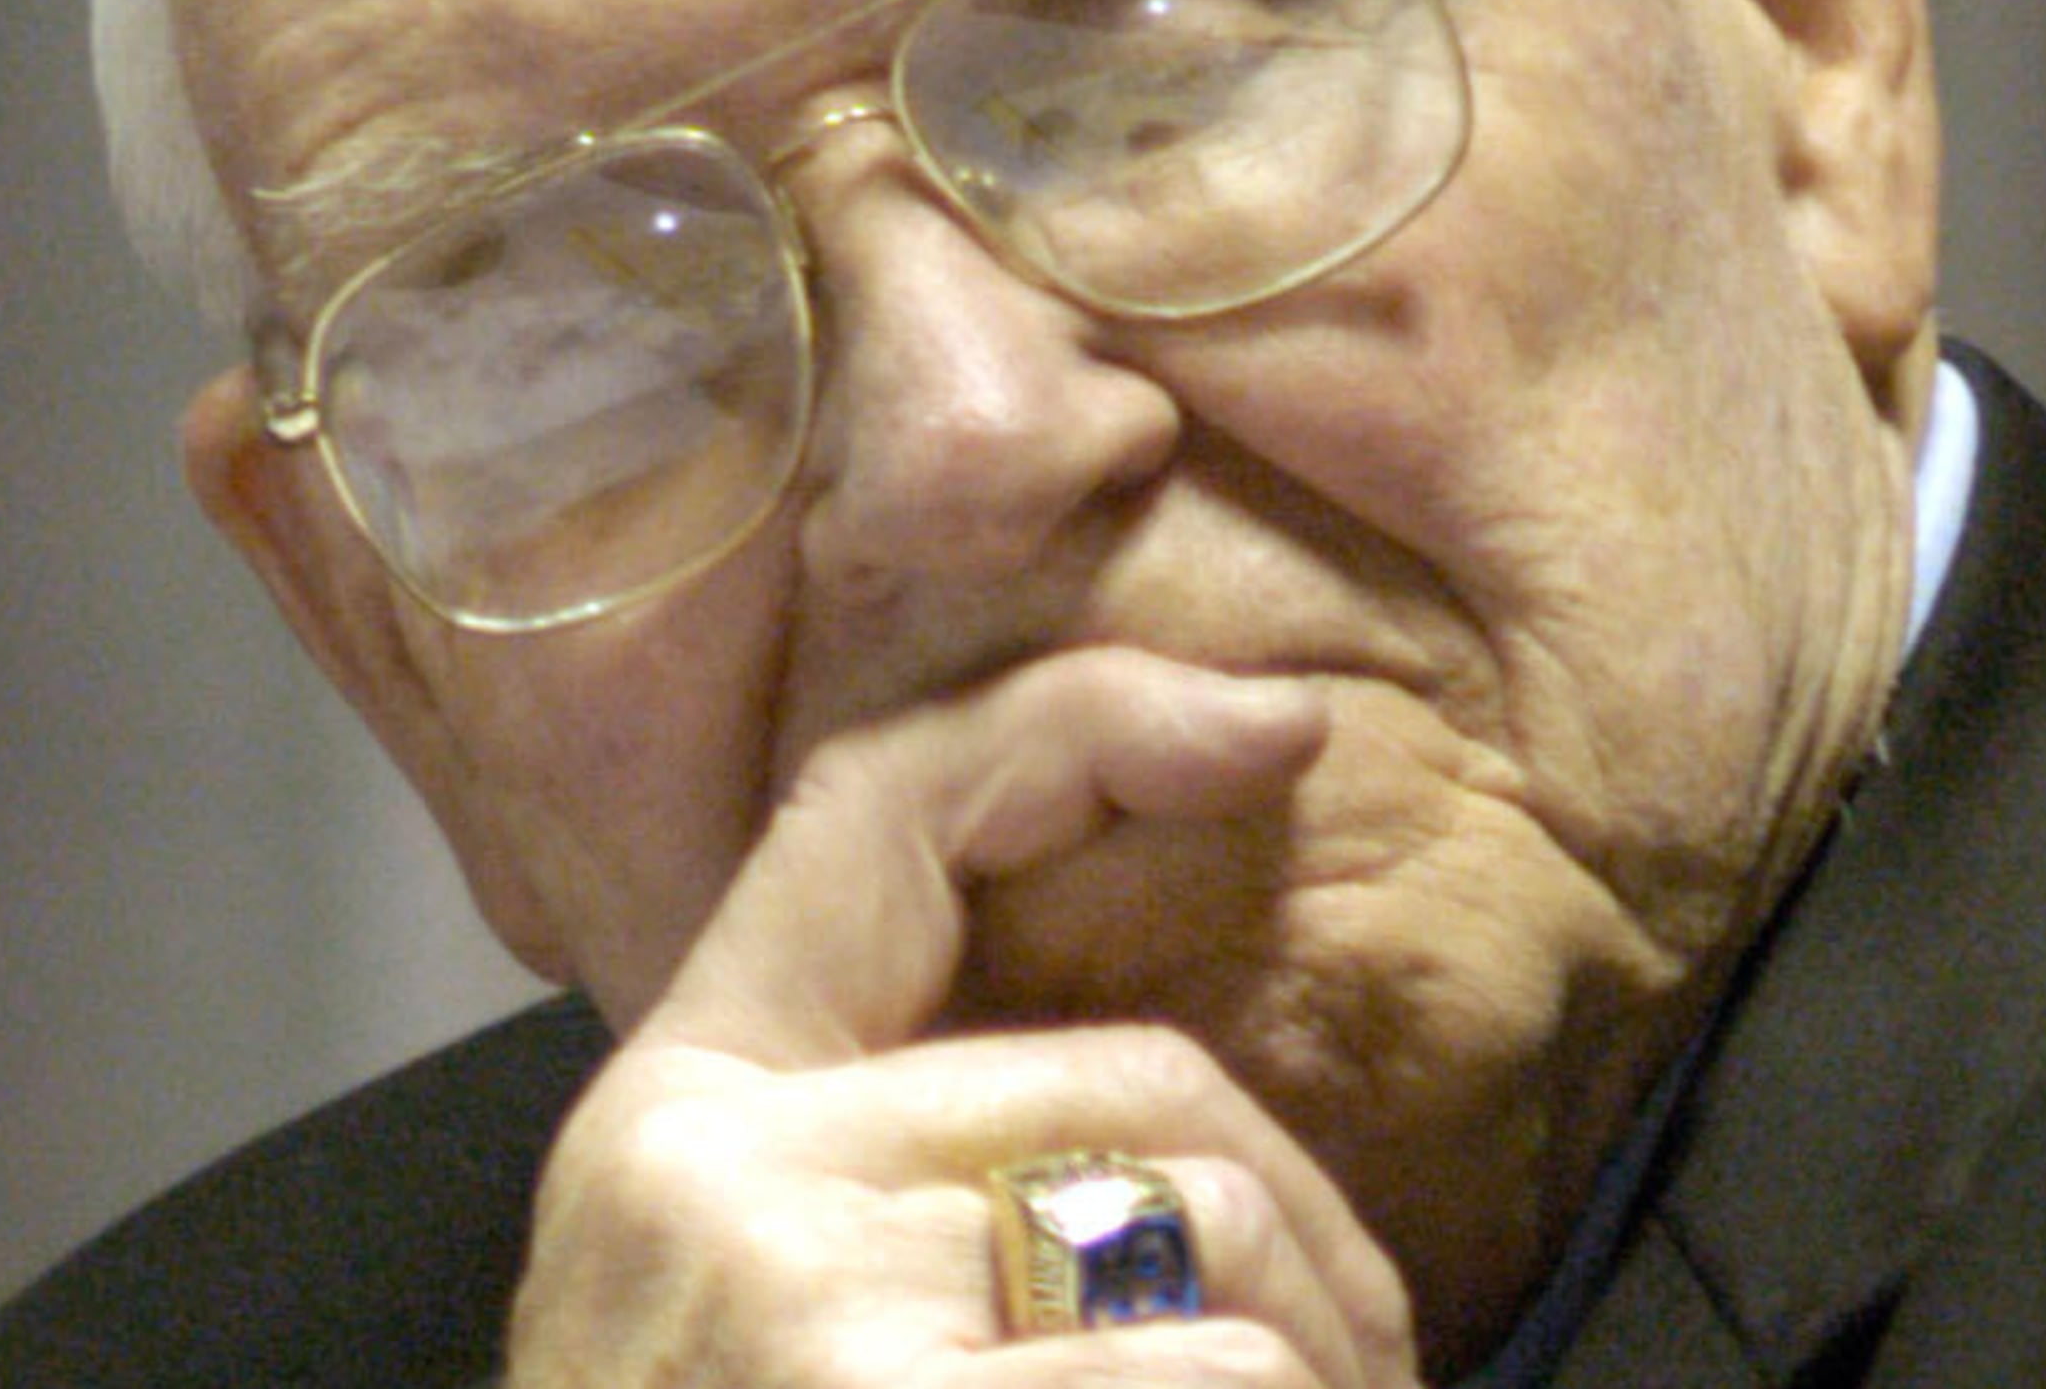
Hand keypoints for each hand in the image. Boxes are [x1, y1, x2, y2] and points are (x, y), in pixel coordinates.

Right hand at [505, 650, 1424, 1387]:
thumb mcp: (763, 1331)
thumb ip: (909, 1197)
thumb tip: (1181, 1153)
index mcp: (677, 1121)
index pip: (876, 817)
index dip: (1084, 727)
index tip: (1276, 722)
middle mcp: (712, 1174)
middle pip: (1135, 1086)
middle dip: (1311, 1234)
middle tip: (1368, 1369)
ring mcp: (796, 1303)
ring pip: (1210, 1252)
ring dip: (1322, 1375)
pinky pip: (1212, 1377)